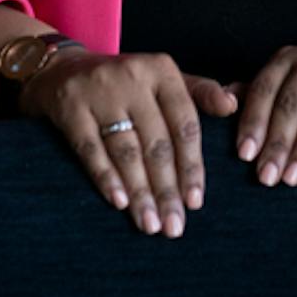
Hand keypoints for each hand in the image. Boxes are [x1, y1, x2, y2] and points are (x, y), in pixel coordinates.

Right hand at [19, 50, 237, 238]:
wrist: (64, 69)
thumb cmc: (127, 83)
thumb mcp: (164, 79)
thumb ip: (200, 93)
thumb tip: (233, 106)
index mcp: (162, 70)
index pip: (185, 124)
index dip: (192, 166)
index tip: (196, 202)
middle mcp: (133, 77)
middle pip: (157, 142)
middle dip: (167, 189)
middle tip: (174, 227)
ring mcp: (100, 91)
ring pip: (126, 150)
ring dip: (140, 192)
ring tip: (150, 224)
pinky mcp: (70, 107)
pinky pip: (90, 149)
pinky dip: (105, 177)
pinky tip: (120, 203)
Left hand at [236, 44, 296, 187]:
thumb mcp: (285, 91)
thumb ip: (256, 97)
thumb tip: (221, 105)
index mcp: (286, 60)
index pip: (264, 89)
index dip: (253, 122)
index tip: (245, 154)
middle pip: (292, 101)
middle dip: (278, 142)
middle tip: (267, 176)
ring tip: (293, 174)